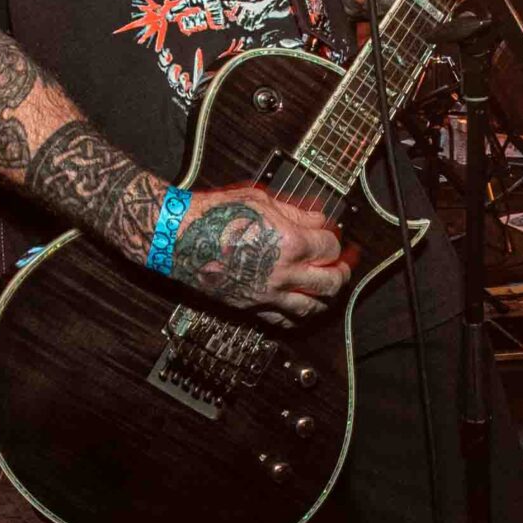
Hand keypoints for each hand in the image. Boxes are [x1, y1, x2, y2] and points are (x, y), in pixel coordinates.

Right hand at [164, 183, 351, 325]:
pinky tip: (300, 306)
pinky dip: (297, 316)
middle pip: (330, 282)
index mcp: (290, 243)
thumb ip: (295, 212)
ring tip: (326, 288)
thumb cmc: (215, 215)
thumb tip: (317, 218)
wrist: (180, 238)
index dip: (335, 240)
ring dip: (325, 298)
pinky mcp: (250, 307)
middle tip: (342, 266)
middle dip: (342, 273)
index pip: (330, 248)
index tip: (332, 235)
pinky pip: (283, 321)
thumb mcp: (261, 201)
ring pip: (312, 308)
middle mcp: (283, 273)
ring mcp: (267, 294)